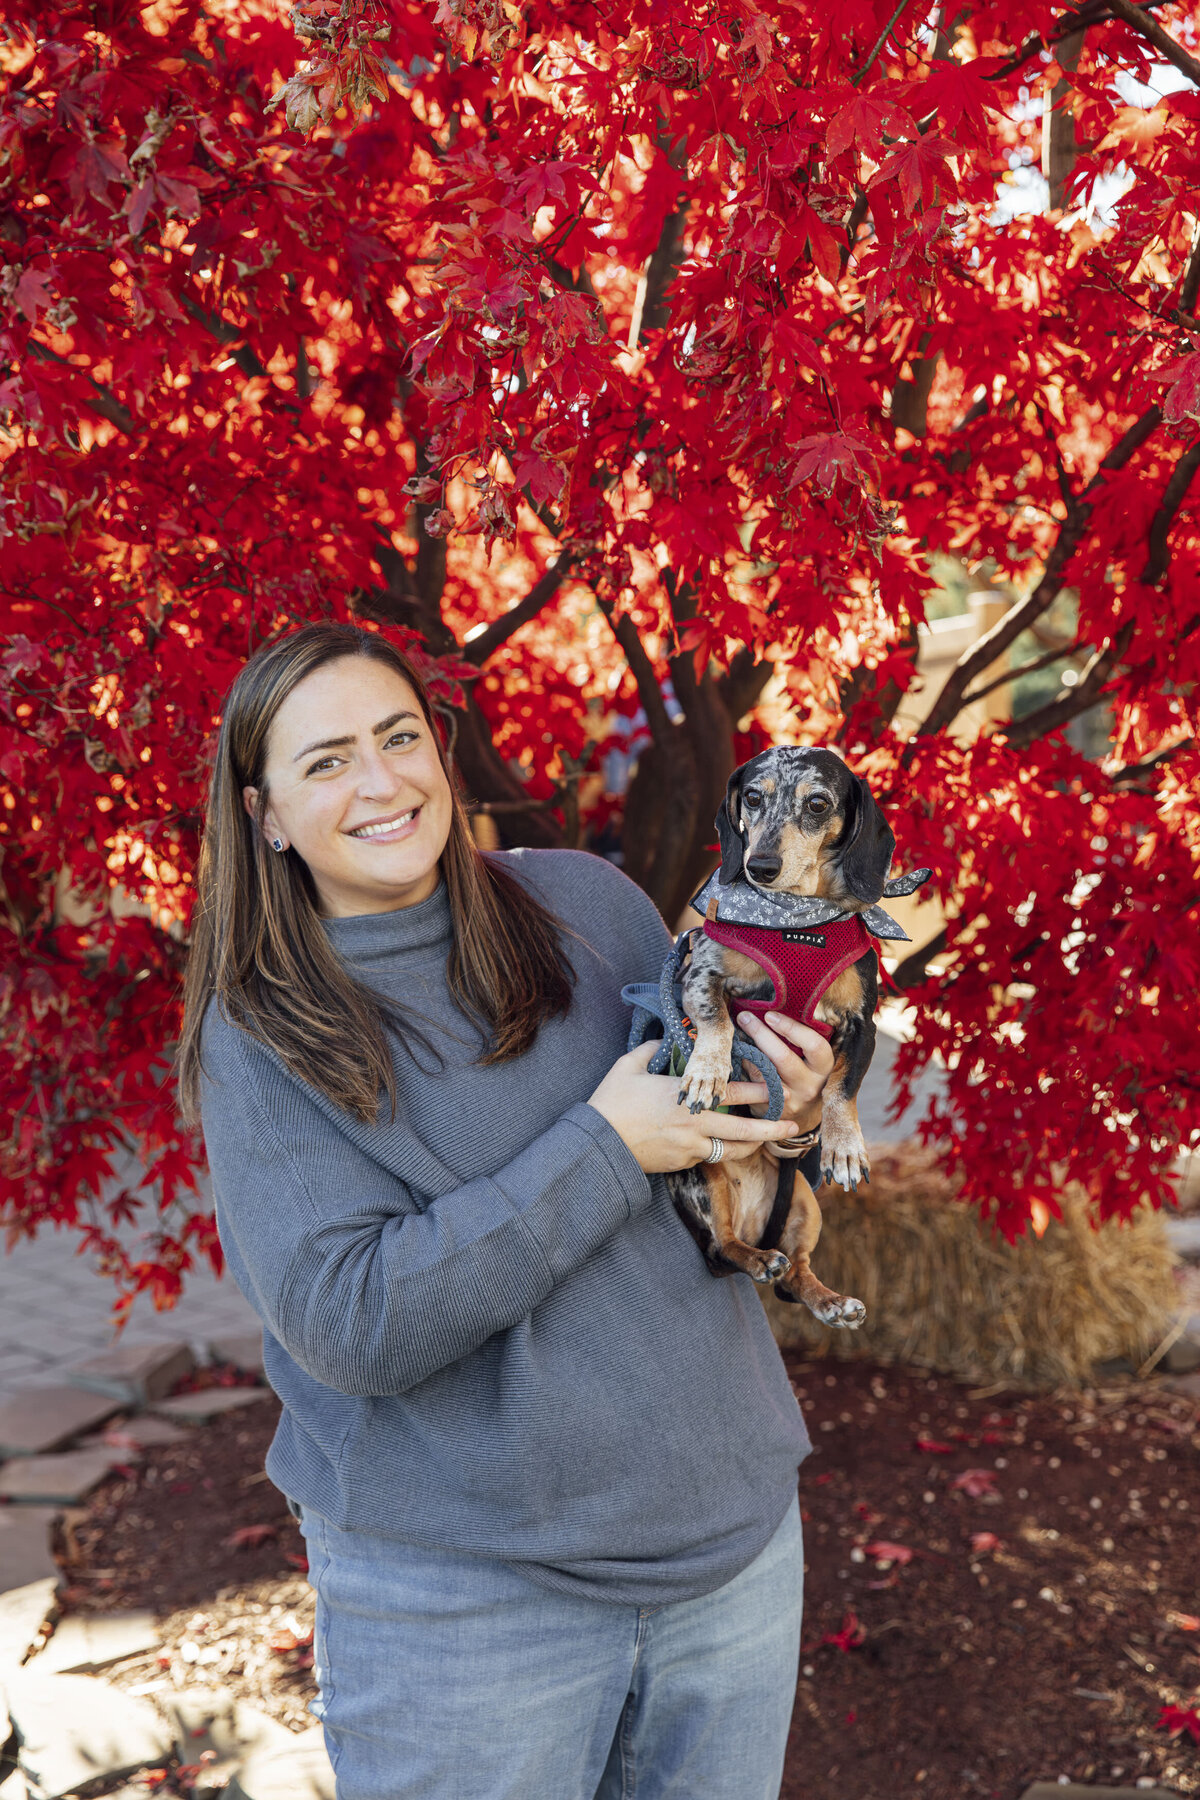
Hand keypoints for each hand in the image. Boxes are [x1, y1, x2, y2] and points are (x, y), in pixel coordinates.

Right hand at [588, 1041, 802, 1174]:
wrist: (598, 1145)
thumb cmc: (611, 1103)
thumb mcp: (628, 1066)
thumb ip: (650, 1049)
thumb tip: (662, 1038)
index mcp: (684, 1097)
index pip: (731, 1092)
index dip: (758, 1089)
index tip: (777, 1086)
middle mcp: (693, 1125)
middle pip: (742, 1130)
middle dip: (771, 1128)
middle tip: (793, 1125)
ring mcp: (689, 1148)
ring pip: (730, 1150)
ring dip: (751, 1145)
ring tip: (767, 1140)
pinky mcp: (681, 1163)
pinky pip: (707, 1156)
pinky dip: (718, 1150)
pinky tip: (725, 1144)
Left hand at [733, 1010, 833, 1139]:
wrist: (803, 1116)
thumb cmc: (805, 1076)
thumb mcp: (812, 1061)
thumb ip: (801, 1041)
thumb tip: (772, 1010)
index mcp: (824, 1068)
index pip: (815, 1045)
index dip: (792, 1029)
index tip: (770, 1015)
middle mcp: (810, 1086)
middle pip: (783, 1058)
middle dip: (761, 1034)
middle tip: (744, 1017)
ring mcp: (791, 1100)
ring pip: (764, 1072)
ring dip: (747, 1050)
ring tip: (735, 1032)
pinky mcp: (773, 1110)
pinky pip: (752, 1086)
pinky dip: (742, 1067)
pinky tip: (734, 1054)